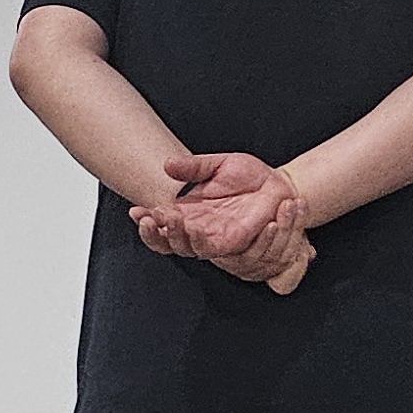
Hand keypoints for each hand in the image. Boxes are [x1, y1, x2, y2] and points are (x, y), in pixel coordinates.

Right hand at [134, 152, 314, 294]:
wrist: (277, 184)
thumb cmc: (249, 176)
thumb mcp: (217, 165)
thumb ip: (192, 167)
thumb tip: (167, 165)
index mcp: (188, 211)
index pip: (159, 221)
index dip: (145, 219)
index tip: (135, 211)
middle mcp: (196, 227)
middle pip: (166, 241)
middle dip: (154, 232)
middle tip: (149, 219)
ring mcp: (212, 237)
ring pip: (184, 247)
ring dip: (174, 236)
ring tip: (168, 220)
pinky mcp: (230, 242)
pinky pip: (210, 248)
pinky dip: (199, 240)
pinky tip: (193, 227)